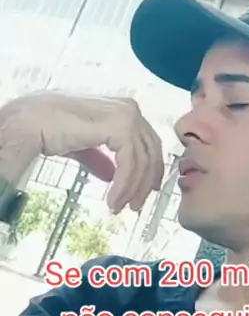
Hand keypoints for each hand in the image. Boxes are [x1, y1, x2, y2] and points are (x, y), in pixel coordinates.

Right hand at [0, 92, 164, 213]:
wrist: (32, 123)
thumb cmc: (50, 129)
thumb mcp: (84, 146)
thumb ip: (101, 157)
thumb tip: (112, 174)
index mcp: (123, 109)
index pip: (148, 142)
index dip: (150, 169)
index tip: (147, 191)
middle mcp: (129, 108)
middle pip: (151, 151)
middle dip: (145, 182)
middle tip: (136, 205)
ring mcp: (126, 115)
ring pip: (142, 160)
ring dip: (132, 189)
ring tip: (119, 207)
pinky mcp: (120, 126)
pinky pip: (131, 163)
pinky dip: (125, 185)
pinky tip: (113, 199)